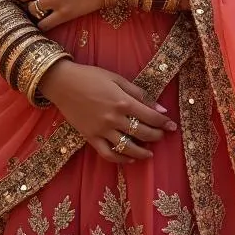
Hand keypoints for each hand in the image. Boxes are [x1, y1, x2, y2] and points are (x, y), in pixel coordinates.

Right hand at [38, 59, 176, 162]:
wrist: (63, 83)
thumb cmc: (91, 76)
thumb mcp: (117, 78)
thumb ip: (139, 93)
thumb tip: (160, 108)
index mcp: (123, 102)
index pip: (150, 116)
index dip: (164, 122)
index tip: (172, 126)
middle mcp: (114, 119)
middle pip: (142, 133)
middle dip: (156, 136)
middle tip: (162, 135)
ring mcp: (101, 130)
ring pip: (127, 147)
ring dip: (142, 152)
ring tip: (150, 152)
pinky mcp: (90, 138)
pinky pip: (108, 154)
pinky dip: (120, 159)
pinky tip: (130, 159)